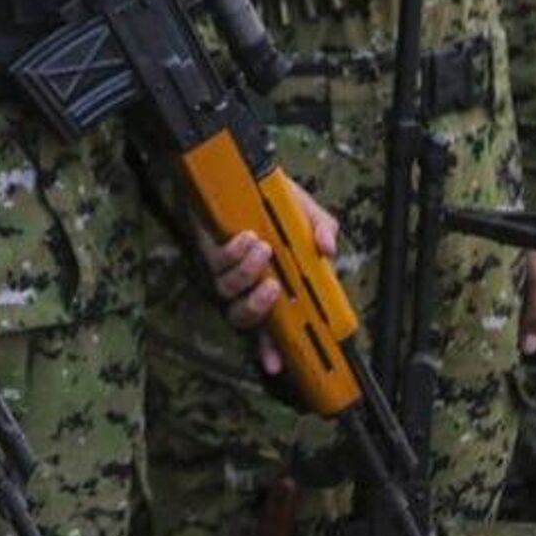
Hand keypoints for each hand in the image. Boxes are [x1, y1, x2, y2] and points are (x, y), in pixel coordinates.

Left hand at [201, 180, 338, 376]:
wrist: (242, 171)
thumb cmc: (276, 200)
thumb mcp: (306, 214)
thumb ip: (322, 230)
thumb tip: (327, 249)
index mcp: (275, 288)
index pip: (272, 328)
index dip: (271, 349)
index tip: (276, 364)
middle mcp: (247, 284)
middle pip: (242, 316)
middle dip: (257, 309)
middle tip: (273, 288)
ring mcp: (226, 268)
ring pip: (227, 289)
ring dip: (246, 273)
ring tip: (262, 248)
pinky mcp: (207, 247)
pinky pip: (215, 260)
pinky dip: (232, 252)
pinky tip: (245, 238)